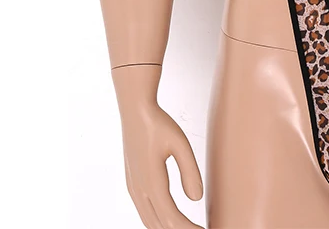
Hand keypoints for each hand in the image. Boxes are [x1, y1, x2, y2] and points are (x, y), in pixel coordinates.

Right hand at [119, 101, 203, 228]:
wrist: (135, 111)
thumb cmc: (159, 124)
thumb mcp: (180, 144)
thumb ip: (190, 171)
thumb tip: (197, 199)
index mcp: (152, 182)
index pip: (171, 218)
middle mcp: (138, 189)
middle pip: (159, 224)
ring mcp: (133, 187)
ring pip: (149, 221)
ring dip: (167, 227)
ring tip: (189, 227)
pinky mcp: (132, 183)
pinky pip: (144, 211)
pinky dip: (158, 220)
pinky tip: (171, 218)